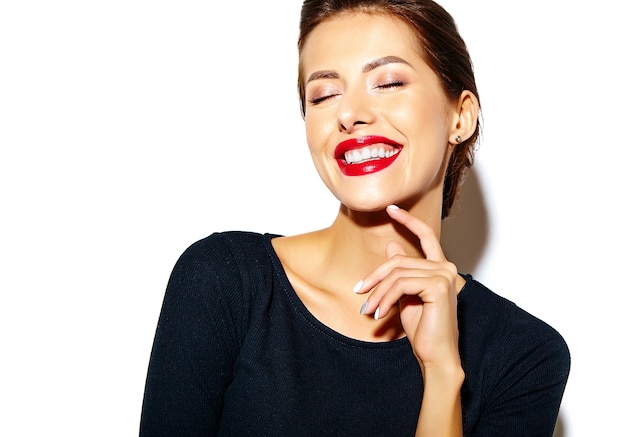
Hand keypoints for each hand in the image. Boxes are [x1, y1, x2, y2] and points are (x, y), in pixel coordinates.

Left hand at [355, 205, 460, 369]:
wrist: (434, 354)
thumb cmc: (422, 328)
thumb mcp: (404, 296)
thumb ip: (400, 272)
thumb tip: (390, 245)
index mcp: (440, 268)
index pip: (426, 236)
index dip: (408, 221)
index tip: (390, 208)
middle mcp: (446, 268)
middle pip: (399, 260)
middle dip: (375, 276)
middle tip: (359, 292)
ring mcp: (444, 275)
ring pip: (397, 273)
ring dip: (378, 292)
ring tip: (368, 309)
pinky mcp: (438, 285)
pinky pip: (401, 284)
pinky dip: (385, 298)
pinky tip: (380, 313)